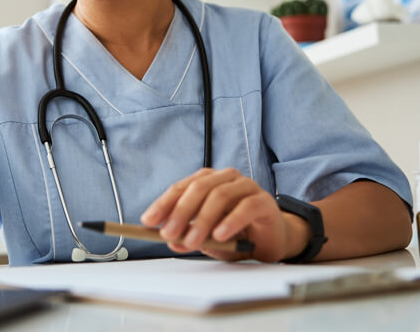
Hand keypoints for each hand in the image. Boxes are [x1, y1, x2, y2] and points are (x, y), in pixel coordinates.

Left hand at [139, 167, 310, 261]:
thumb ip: (189, 237)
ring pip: (220, 196)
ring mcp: (246, 187)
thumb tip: (171, 241)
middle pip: (198, 188)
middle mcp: (225, 179)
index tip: (148, 221)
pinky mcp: (263, 201)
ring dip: (203, 220)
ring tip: (192, 240)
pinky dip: (230, 221)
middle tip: (168, 233)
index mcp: (207, 181)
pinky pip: (245, 207)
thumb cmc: (236, 234)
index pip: (181, 188)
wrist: (271, 240)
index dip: (163, 204)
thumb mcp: (207, 239)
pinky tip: (220, 235)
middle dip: (180, 212)